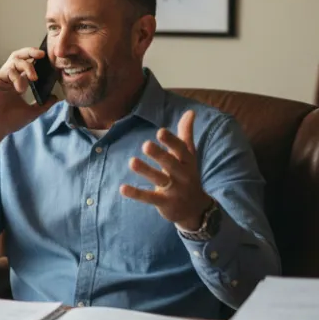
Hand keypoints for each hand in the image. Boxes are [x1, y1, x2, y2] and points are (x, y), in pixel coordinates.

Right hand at [0, 47, 59, 148]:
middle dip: (30, 52)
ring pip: (15, 60)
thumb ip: (43, 105)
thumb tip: (56, 98)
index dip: (36, 60)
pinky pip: (9, 70)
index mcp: (17, 83)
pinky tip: (20, 89)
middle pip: (19, 57)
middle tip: (42, 54)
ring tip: (34, 78)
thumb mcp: (31, 112)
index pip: (27, 65)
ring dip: (28, 66)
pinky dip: (18, 78)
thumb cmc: (9, 122)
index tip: (49, 61)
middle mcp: (9, 78)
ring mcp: (1, 77)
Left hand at [119, 110, 213, 230]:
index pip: (181, 150)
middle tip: (145, 145)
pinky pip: (150, 198)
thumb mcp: (189, 155)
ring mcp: (174, 190)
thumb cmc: (188, 174)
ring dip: (145, 171)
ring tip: (131, 161)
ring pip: (159, 179)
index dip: (171, 141)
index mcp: (187, 161)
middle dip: (159, 155)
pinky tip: (122, 188)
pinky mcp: (165, 203)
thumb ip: (186, 134)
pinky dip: (136, 194)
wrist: (195, 208)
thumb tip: (190, 111)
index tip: (160, 131)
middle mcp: (183, 175)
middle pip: (170, 164)